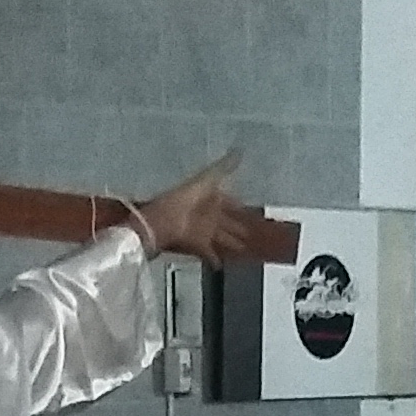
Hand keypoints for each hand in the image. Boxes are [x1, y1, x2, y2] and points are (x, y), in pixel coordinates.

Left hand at [136, 149, 261, 264]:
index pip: (227, 201)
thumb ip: (224, 167)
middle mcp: (207, 214)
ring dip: (231, 243)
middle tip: (250, 234)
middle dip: (237, 227)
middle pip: (225, 221)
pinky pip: (208, 253)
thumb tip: (240, 150)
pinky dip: (214, 259)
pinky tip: (221, 266)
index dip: (236, 205)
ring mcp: (202, 230)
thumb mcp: (206, 179)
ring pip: (221, 237)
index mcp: (209, 196)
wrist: (164, 221)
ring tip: (243, 250)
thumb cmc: (184, 198)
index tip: (247, 208)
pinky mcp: (197, 245)